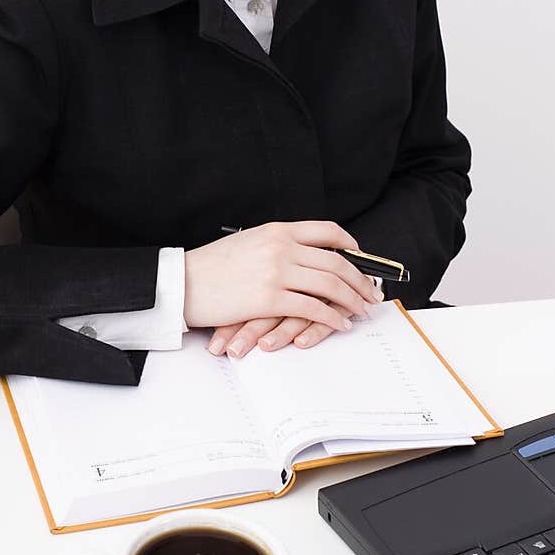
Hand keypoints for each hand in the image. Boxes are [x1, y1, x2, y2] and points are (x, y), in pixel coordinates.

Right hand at [183, 220, 383, 354]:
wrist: (183, 282)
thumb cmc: (210, 267)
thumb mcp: (248, 243)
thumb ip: (276, 245)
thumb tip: (302, 256)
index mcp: (276, 230)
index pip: (326, 231)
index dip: (349, 245)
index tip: (360, 256)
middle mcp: (281, 247)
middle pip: (336, 261)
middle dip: (360, 279)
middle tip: (371, 292)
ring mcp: (276, 272)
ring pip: (330, 285)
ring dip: (352, 300)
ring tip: (361, 310)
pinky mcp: (269, 299)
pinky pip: (313, 308)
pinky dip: (332, 317)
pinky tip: (340, 324)